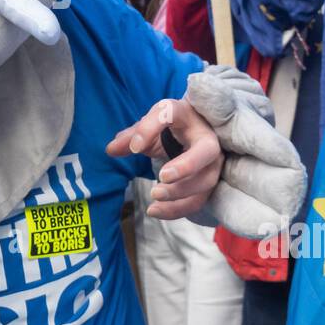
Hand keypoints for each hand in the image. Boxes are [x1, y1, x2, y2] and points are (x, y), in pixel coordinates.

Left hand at [106, 98, 222, 219]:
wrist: (192, 134)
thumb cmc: (169, 127)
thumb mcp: (149, 127)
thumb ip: (130, 137)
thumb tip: (111, 150)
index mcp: (184, 114)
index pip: (169, 113)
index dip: (150, 129)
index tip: (133, 148)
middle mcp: (205, 136)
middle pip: (206, 150)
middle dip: (186, 166)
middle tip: (162, 177)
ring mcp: (213, 161)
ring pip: (206, 180)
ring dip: (180, 192)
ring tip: (155, 195)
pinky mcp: (210, 181)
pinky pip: (199, 199)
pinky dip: (178, 209)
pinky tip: (156, 211)